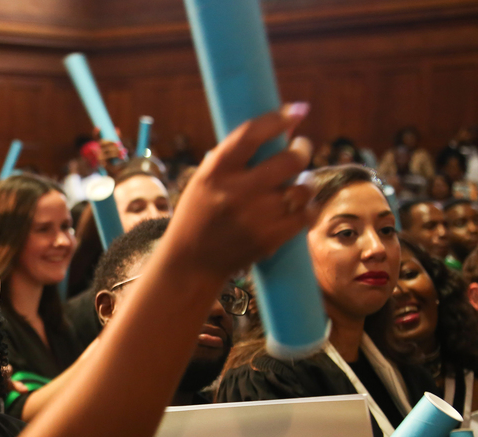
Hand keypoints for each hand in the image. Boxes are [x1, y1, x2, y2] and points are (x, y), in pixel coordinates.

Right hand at [165, 104, 312, 278]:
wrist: (192, 262)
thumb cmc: (199, 214)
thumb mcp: (205, 180)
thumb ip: (237, 157)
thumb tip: (283, 127)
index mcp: (214, 172)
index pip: (251, 134)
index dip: (277, 119)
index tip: (296, 111)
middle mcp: (235, 192)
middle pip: (289, 160)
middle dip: (302, 150)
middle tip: (301, 148)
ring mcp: (255, 217)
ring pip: (302, 188)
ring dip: (306, 182)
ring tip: (300, 182)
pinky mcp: (270, 238)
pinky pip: (306, 215)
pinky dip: (308, 207)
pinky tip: (300, 206)